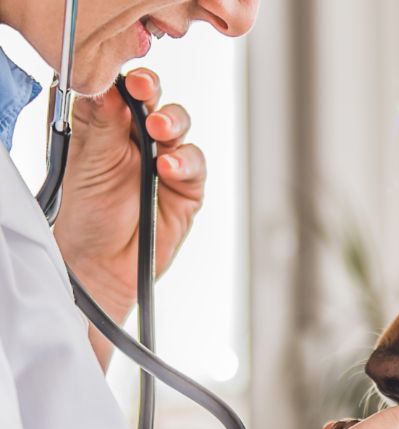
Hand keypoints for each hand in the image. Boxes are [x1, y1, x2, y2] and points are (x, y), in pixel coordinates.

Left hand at [53, 69, 205, 321]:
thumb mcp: (87, 161)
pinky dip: (185, 162)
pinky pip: (194, 164)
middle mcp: (137, 139)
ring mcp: (165, 161)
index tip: (126, 76)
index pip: (122, 89)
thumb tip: (111, 84)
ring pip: (179, 127)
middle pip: (156, 101)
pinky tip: (168, 167)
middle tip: (145, 92)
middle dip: (153, 93)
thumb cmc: (86, 214)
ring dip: (172, 123)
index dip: (128, 78)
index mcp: (108, 125)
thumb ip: (102, 122)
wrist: (102, 263)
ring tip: (158, 131)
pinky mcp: (186, 187)